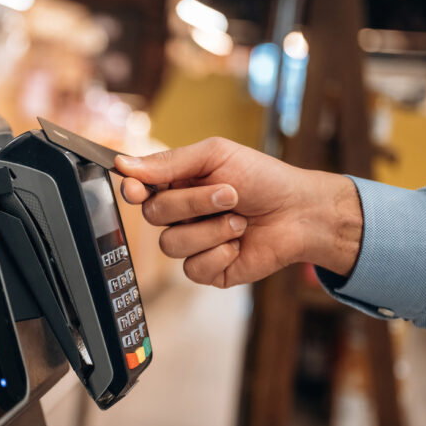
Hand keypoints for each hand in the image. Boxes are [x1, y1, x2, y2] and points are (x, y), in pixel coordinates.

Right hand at [116, 137, 362, 287]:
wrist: (300, 212)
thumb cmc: (262, 178)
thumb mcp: (216, 155)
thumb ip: (169, 162)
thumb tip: (124, 164)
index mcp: (176, 184)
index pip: (138, 189)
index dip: (133, 189)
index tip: (137, 188)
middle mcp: (179, 215)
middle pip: (154, 215)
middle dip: (193, 203)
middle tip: (229, 194)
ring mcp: (192, 244)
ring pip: (171, 244)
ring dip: (211, 230)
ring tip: (239, 221)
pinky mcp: (207, 270)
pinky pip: (192, 268)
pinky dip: (219, 253)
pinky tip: (238, 244)